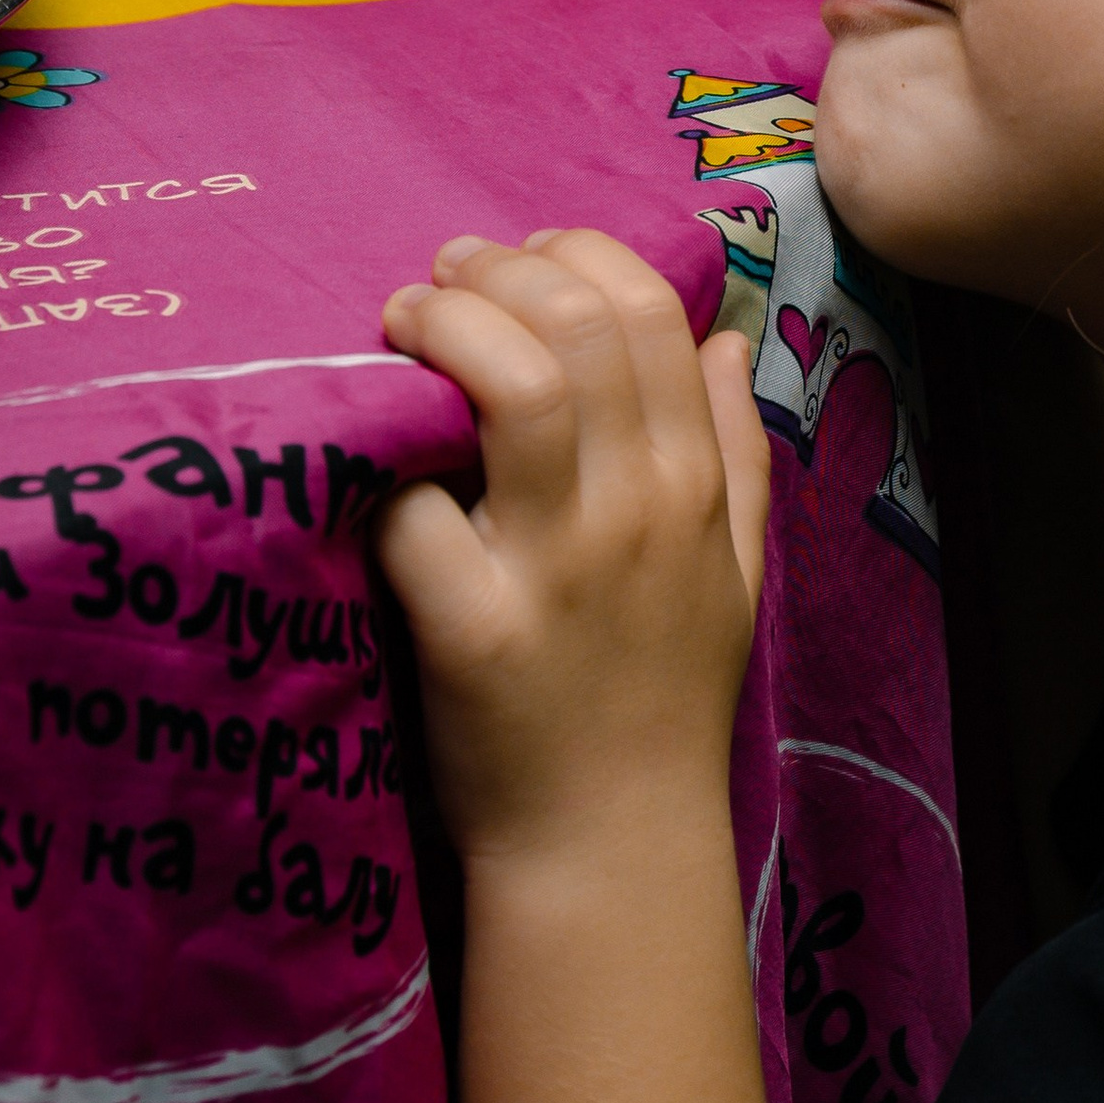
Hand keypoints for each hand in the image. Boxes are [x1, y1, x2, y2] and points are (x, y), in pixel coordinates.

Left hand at [378, 231, 769, 860]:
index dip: (576, 257)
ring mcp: (557, 568)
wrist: (611, 845)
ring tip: (402, 319)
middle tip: (440, 274)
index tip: (521, 259)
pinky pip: (420, 510)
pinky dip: (385, 467)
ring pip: (513, 386)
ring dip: (446, 326)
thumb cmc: (664, 703)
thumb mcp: (738, 573)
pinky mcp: (472, 629)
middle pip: (579, 326)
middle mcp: (638, 511)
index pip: (652, 315)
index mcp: (696, 487)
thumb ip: (738, 451)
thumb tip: (724, 338)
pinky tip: (364, 456)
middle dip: (496, 271)